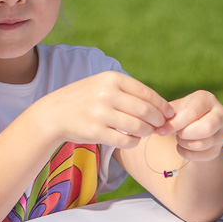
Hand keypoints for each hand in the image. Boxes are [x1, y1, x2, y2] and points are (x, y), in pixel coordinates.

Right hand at [44, 71, 174, 148]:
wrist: (54, 113)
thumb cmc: (84, 99)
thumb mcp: (103, 85)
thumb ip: (128, 92)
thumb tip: (161, 107)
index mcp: (111, 78)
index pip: (147, 94)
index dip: (162, 106)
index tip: (168, 115)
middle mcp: (106, 94)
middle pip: (146, 111)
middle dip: (158, 121)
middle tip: (159, 127)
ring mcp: (100, 113)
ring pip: (138, 127)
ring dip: (146, 132)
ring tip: (144, 132)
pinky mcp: (96, 131)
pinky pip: (126, 141)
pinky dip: (133, 142)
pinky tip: (131, 139)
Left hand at [157, 90, 222, 162]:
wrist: (193, 126)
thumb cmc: (181, 114)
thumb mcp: (174, 109)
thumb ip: (165, 115)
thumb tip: (157, 127)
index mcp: (207, 99)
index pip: (192, 113)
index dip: (175, 124)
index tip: (161, 130)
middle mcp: (220, 114)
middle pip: (206, 128)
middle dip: (185, 134)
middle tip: (176, 133)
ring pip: (204, 144)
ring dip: (185, 144)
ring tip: (179, 139)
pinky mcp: (220, 148)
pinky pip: (204, 156)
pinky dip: (188, 154)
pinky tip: (182, 147)